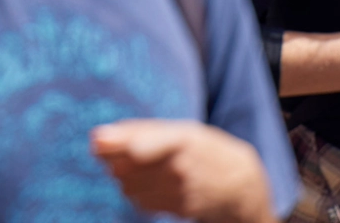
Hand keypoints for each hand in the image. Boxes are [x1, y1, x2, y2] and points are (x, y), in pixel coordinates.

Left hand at [91, 120, 273, 222]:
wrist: (242, 184)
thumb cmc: (203, 149)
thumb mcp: (181, 130)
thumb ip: (139, 131)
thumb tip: (97, 138)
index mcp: (182, 138)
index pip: (142, 144)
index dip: (116, 144)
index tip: (97, 142)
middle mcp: (181, 166)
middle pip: (126, 166)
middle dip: (114, 159)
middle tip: (118, 151)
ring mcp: (181, 190)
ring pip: (129, 186)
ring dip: (124, 177)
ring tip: (140, 168)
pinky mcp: (180, 209)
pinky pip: (142, 202)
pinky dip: (137, 193)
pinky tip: (150, 184)